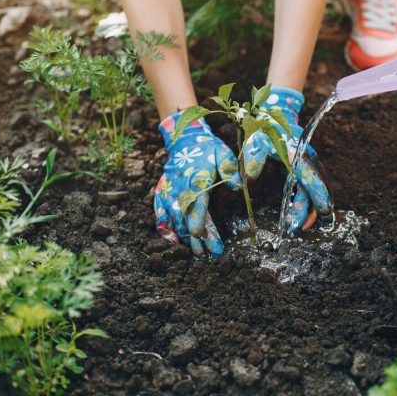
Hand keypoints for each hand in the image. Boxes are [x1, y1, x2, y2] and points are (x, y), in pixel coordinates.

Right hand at [154, 112, 241, 257]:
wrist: (183, 141)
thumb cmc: (208, 150)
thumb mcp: (223, 153)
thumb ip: (230, 169)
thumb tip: (238, 187)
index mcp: (196, 181)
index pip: (197, 207)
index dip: (201, 225)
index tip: (207, 240)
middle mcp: (179, 190)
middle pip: (187, 219)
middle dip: (197, 240)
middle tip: (208, 256)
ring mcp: (168, 193)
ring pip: (174, 220)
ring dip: (185, 238)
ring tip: (196, 254)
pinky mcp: (160, 194)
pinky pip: (159, 214)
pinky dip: (164, 229)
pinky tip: (173, 242)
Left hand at [243, 86, 331, 233]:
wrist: (275, 112)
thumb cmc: (264, 128)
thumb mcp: (255, 142)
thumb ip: (253, 159)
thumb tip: (250, 177)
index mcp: (298, 155)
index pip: (311, 180)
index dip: (313, 200)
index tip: (313, 216)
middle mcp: (308, 160)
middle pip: (316, 189)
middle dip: (311, 210)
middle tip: (301, 229)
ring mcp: (309, 162)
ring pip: (316, 189)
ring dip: (310, 207)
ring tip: (300, 225)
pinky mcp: (305, 165)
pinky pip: (310, 185)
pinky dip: (308, 199)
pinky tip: (300, 211)